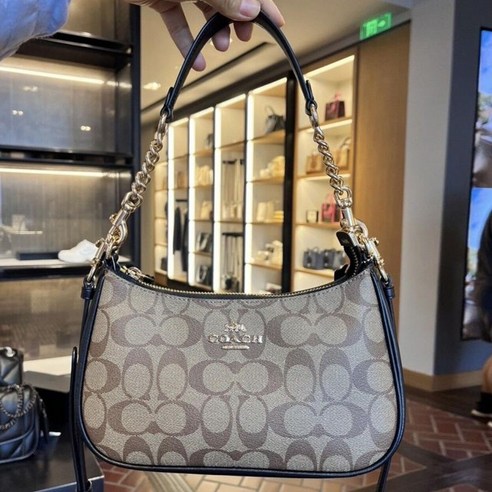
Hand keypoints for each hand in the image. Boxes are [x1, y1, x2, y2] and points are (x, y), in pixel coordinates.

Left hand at [126, 0, 283, 69]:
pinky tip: (196, 60)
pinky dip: (186, 41)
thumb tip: (251, 9)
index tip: (276, 22)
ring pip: (205, 9)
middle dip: (237, 19)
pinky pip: (178, 20)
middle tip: (244, 37)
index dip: (262, 2)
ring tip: (220, 46)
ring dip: (214, 31)